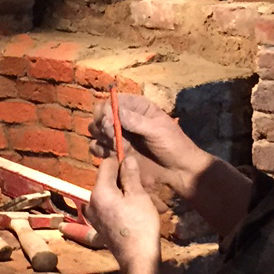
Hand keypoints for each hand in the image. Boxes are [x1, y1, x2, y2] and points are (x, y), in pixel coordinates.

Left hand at [86, 154, 161, 269]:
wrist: (137, 257)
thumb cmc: (140, 224)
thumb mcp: (138, 196)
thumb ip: (130, 176)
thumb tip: (126, 159)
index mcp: (99, 191)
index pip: (106, 165)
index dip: (121, 163)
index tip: (135, 169)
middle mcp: (91, 202)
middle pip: (106, 180)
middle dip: (123, 179)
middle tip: (143, 186)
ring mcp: (93, 215)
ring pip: (108, 194)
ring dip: (123, 193)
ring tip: (141, 200)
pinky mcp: (98, 225)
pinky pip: (107, 207)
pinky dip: (118, 205)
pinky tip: (133, 212)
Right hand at [89, 95, 207, 199]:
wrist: (179, 171)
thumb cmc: (174, 145)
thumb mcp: (158, 130)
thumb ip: (136, 122)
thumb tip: (116, 112)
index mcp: (136, 107)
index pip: (111, 101)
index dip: (106, 110)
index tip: (109, 122)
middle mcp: (123, 119)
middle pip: (99, 115)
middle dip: (102, 125)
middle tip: (112, 136)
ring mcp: (118, 136)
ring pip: (95, 132)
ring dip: (101, 138)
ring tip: (116, 147)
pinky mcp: (114, 153)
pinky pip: (97, 149)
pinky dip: (101, 152)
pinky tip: (115, 156)